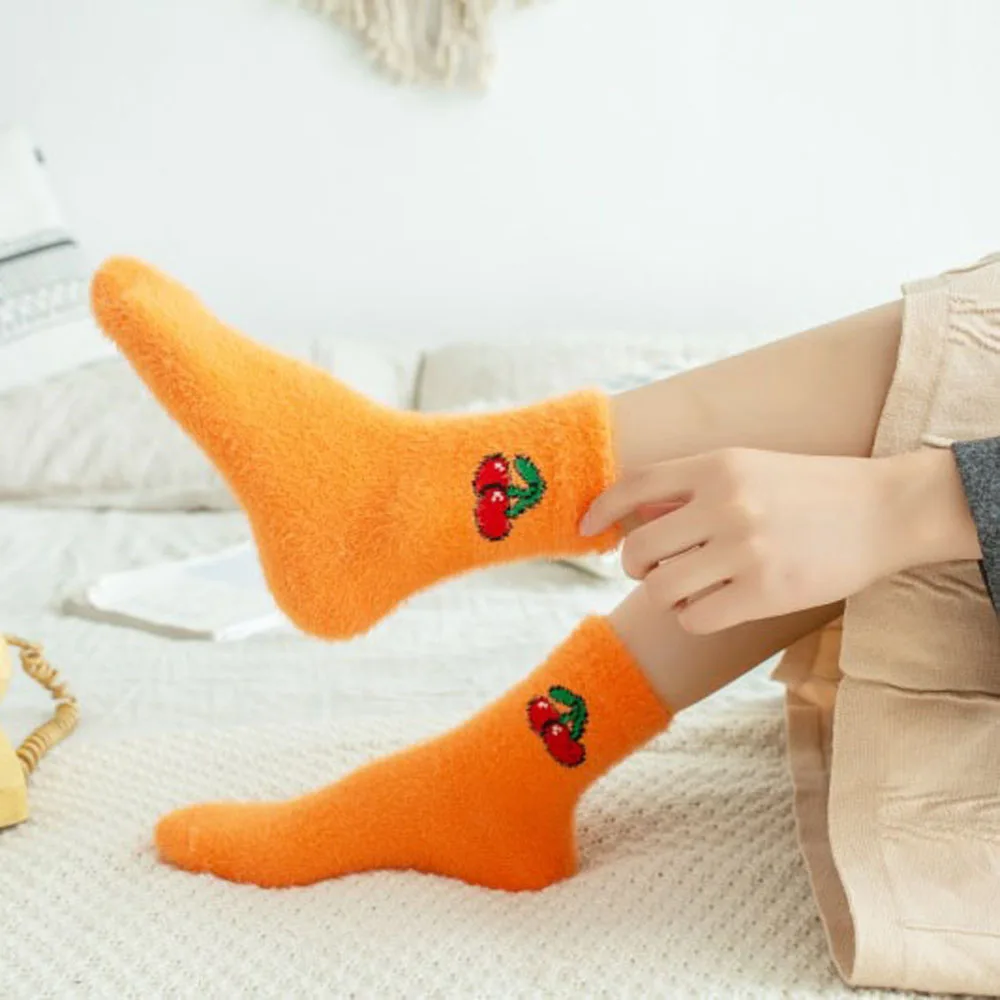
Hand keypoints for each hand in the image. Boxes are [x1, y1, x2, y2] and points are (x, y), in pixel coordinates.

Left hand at [580, 447, 979, 633]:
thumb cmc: (810, 490)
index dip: (600, 510)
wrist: (884, 510)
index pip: (633, 486)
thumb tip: (631, 513)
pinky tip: (711, 605)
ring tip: (686, 588)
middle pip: (638, 549)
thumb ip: (690, 487)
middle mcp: (725, 504)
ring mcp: (745, 550)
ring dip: (663, 594)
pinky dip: (692, 616)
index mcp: (717, 466)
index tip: (586, 529)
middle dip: (635, 565)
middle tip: (654, 568)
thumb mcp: (748, 466)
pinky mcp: (765, 593)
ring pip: (660, 588)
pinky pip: (694, 617)